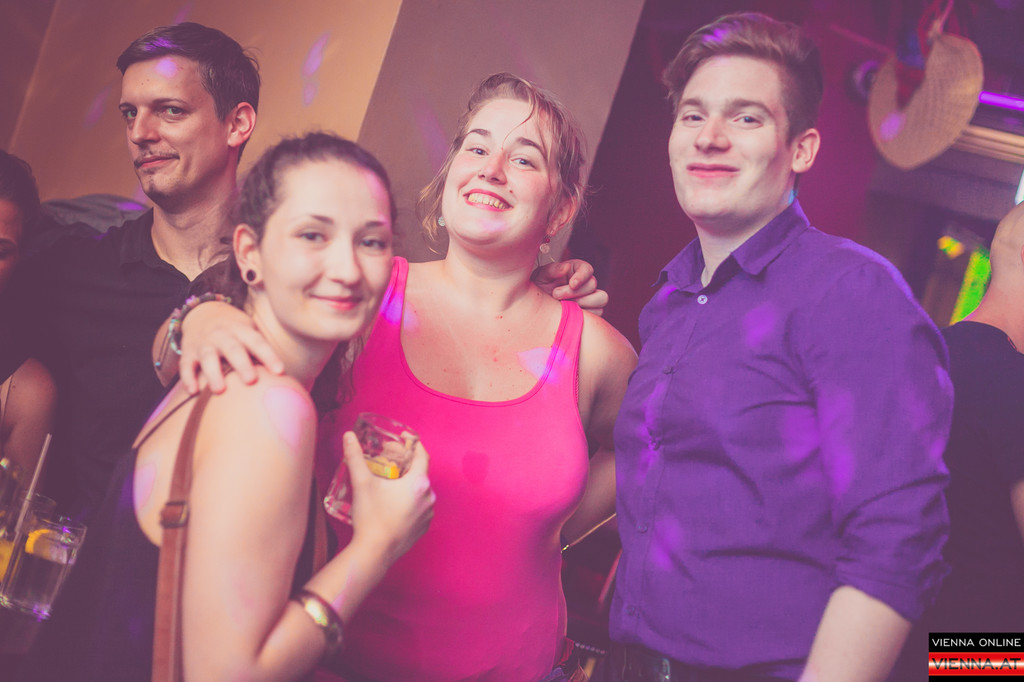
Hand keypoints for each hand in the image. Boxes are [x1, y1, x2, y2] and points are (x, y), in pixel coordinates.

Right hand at [179, 301, 283, 393]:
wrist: (203, 313)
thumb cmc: (235, 331)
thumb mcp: (249, 331)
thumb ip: (261, 351)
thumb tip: (282, 377)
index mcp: (241, 329)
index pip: (257, 342)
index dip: (269, 356)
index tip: (280, 371)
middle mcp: (222, 335)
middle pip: (232, 348)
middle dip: (241, 364)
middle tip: (251, 380)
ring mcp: (204, 343)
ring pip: (208, 357)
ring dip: (213, 373)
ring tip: (220, 390)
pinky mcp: (188, 353)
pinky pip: (186, 365)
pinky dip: (188, 378)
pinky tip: (192, 392)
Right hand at [345, 433, 434, 563]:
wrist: (374, 552)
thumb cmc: (371, 516)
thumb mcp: (362, 483)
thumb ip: (355, 457)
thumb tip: (348, 436)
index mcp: (418, 483)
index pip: (422, 455)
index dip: (414, 444)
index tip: (404, 438)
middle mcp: (428, 498)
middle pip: (420, 473)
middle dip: (406, 464)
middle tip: (390, 460)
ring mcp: (427, 515)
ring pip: (420, 491)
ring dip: (408, 484)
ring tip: (391, 482)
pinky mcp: (422, 528)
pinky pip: (419, 508)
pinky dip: (410, 501)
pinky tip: (395, 502)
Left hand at [532, 259, 607, 315]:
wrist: (535, 309)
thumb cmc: (538, 288)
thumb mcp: (541, 276)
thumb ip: (553, 270)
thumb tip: (566, 266)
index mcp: (576, 270)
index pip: (587, 269)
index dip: (582, 276)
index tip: (572, 284)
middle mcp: (585, 283)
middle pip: (593, 284)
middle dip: (575, 292)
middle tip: (555, 295)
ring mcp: (591, 298)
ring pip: (601, 298)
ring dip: (584, 303)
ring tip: (565, 306)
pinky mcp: (593, 313)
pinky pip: (598, 314)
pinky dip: (585, 315)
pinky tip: (570, 315)